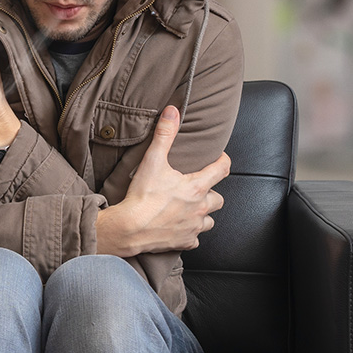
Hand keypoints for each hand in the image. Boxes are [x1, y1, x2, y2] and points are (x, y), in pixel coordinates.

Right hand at [96, 105, 228, 256]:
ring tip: (191, 208)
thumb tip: (173, 111)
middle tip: (199, 188)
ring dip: (203, 214)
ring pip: (209, 220)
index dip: (223, 161)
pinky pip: (195, 238)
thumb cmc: (142, 196)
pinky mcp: (185, 241)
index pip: (222, 170)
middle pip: (219, 199)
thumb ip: (165, 134)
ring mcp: (194, 226)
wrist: (130, 228)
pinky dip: (190, 233)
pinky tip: (181, 227)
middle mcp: (201, 208)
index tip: (219, 158)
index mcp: (197, 187)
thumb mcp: (152, 160)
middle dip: (211, 193)